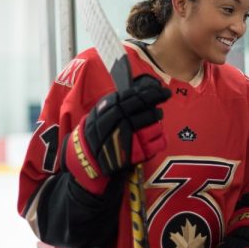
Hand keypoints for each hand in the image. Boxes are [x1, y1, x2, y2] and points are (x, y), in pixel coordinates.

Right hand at [63, 74, 171, 194]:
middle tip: (160, 106)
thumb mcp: (100, 111)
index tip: (163, 91)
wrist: (85, 156)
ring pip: (154, 126)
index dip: (153, 92)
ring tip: (155, 123)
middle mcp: (120, 121)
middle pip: (147, 110)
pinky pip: (156, 144)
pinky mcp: (135, 153)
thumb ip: (118, 101)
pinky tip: (157, 138)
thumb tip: (142, 91)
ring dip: (157, 123)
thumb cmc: (96, 131)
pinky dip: (160, 139)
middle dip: (157, 107)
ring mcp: (128, 138)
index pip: (137, 96)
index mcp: (110, 108)